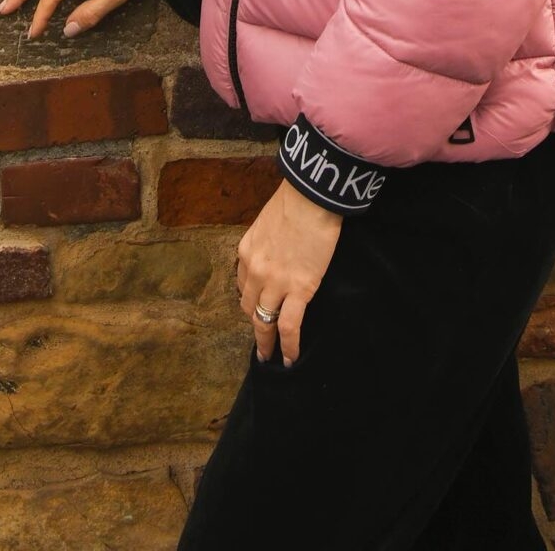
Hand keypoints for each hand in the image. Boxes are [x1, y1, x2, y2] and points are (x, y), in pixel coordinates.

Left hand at [236, 180, 342, 367]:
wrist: (312, 196)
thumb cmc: (295, 201)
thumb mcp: (267, 222)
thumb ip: (265, 244)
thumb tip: (274, 257)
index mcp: (246, 253)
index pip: (243, 286)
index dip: (251, 301)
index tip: (258, 309)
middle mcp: (255, 272)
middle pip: (250, 308)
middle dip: (255, 326)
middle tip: (261, 343)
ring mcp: (275, 284)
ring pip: (265, 322)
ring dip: (267, 343)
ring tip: (271, 358)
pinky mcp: (299, 290)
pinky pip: (288, 326)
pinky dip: (289, 347)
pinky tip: (290, 358)